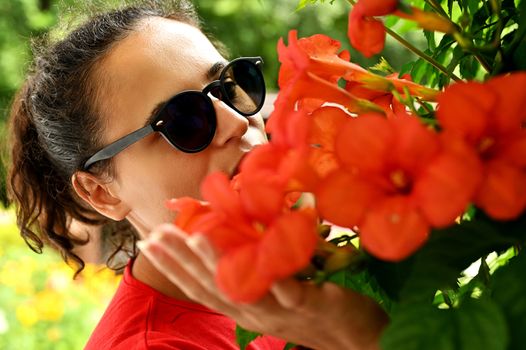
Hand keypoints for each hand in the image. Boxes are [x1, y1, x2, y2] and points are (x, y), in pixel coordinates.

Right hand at [138, 224, 387, 349]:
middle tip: (155, 235)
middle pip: (211, 286)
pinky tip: (251, 253)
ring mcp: (279, 310)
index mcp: (243, 308)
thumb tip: (229, 241)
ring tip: (192, 237)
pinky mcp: (308, 303)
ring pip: (240, 287)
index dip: (173, 267)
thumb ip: (250, 272)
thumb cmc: (310, 309)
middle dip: (180, 261)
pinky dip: (266, 272)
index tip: (149, 243)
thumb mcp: (273, 293)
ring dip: (214, 263)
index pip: (200, 287)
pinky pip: (284, 287)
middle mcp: (253, 312)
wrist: (354, 337)